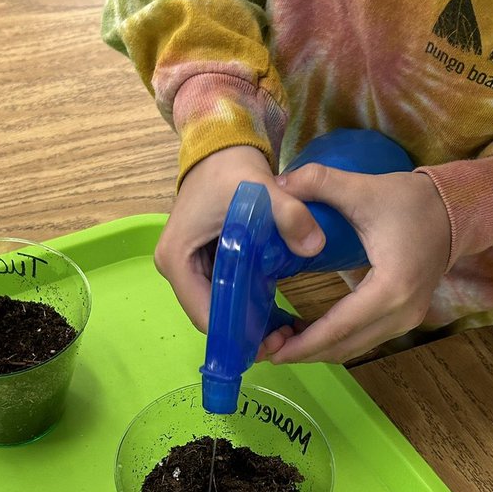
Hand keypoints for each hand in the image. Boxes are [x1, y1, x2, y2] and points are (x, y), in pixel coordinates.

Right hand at [154, 145, 326, 333]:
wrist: (222, 149)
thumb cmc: (232, 170)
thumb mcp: (261, 189)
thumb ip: (289, 214)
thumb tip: (315, 246)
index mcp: (177, 259)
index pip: (203, 312)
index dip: (235, 332)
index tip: (270, 342)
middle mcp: (177, 269)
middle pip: (210, 315)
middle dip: (244, 331)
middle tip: (282, 340)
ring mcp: (189, 269)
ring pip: (218, 307)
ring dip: (247, 322)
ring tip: (282, 332)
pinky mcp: (203, 264)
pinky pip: (224, 293)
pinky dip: (246, 305)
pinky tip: (274, 315)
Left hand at [265, 165, 451, 363]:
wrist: (454, 210)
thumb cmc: (409, 201)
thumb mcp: (363, 188)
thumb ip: (318, 182)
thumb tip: (277, 183)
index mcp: (391, 286)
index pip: (340, 326)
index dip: (303, 342)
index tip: (271, 350)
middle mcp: (402, 312)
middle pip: (344, 346)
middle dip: (303, 351)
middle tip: (264, 348)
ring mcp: (406, 320)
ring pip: (353, 348)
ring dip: (317, 349)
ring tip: (279, 341)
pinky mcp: (404, 319)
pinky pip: (363, 339)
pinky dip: (334, 341)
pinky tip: (306, 332)